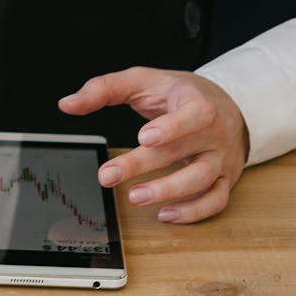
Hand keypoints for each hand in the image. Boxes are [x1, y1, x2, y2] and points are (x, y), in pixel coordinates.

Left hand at [59, 68, 249, 223]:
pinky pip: (216, 201)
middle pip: (183, 150)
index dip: (173, 126)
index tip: (143, 137)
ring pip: (202, 179)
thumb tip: (67, 104)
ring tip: (135, 197)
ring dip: (168, 191)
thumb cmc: (181, 94)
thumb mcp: (145, 81)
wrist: (229, 106)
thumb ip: (105, 88)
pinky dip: (193, 212)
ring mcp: (221, 157)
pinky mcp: (225, 179)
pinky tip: (165, 214)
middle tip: (108, 176)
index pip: (195, 114)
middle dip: (144, 165)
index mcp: (198, 102)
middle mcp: (215, 132)